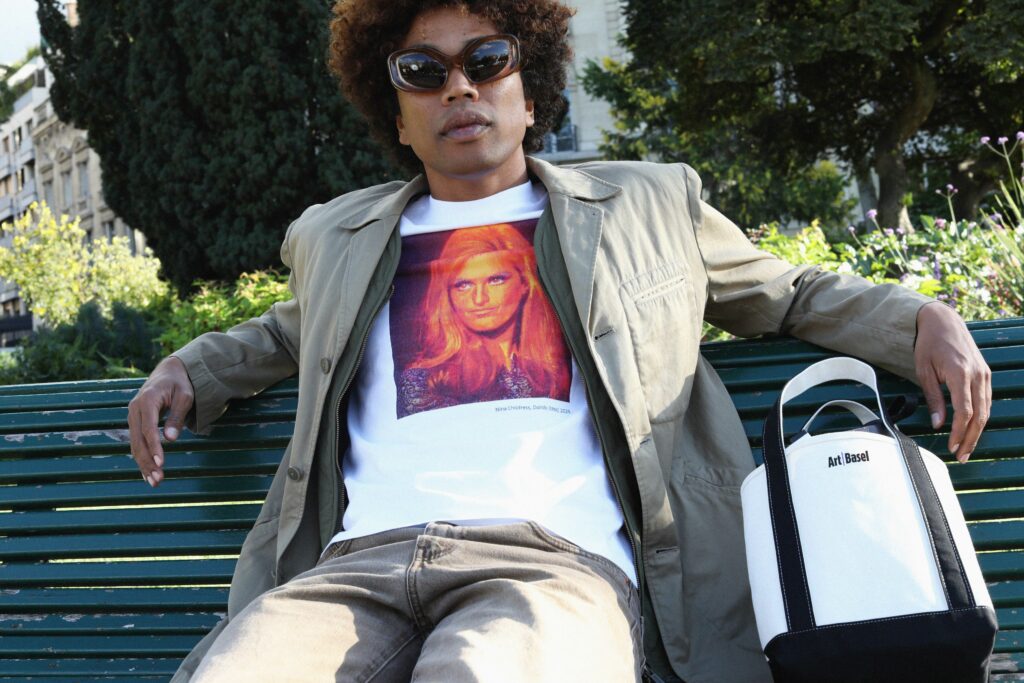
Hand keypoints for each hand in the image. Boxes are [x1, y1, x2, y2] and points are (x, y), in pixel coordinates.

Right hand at [128, 356, 194, 486]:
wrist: (169, 372)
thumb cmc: (180, 383)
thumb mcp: (185, 396)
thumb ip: (177, 416)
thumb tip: (171, 439)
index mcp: (147, 400)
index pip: (148, 428)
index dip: (154, 447)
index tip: (160, 463)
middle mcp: (135, 409)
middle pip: (138, 440)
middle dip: (147, 461)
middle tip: (158, 480)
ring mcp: (133, 416)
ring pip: (135, 445)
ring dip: (143, 464)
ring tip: (154, 482)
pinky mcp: (135, 422)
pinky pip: (136, 443)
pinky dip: (141, 458)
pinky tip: (147, 474)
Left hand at [914, 302, 990, 461]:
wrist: (943, 321)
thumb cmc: (929, 345)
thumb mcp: (924, 371)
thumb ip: (933, 398)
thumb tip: (939, 424)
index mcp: (961, 374)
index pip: (965, 411)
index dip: (959, 433)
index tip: (951, 446)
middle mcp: (978, 375)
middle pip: (979, 415)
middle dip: (971, 438)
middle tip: (961, 456)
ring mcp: (985, 374)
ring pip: (985, 410)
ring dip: (977, 431)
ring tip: (966, 448)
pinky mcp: (985, 374)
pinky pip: (986, 401)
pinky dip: (980, 417)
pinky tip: (972, 429)